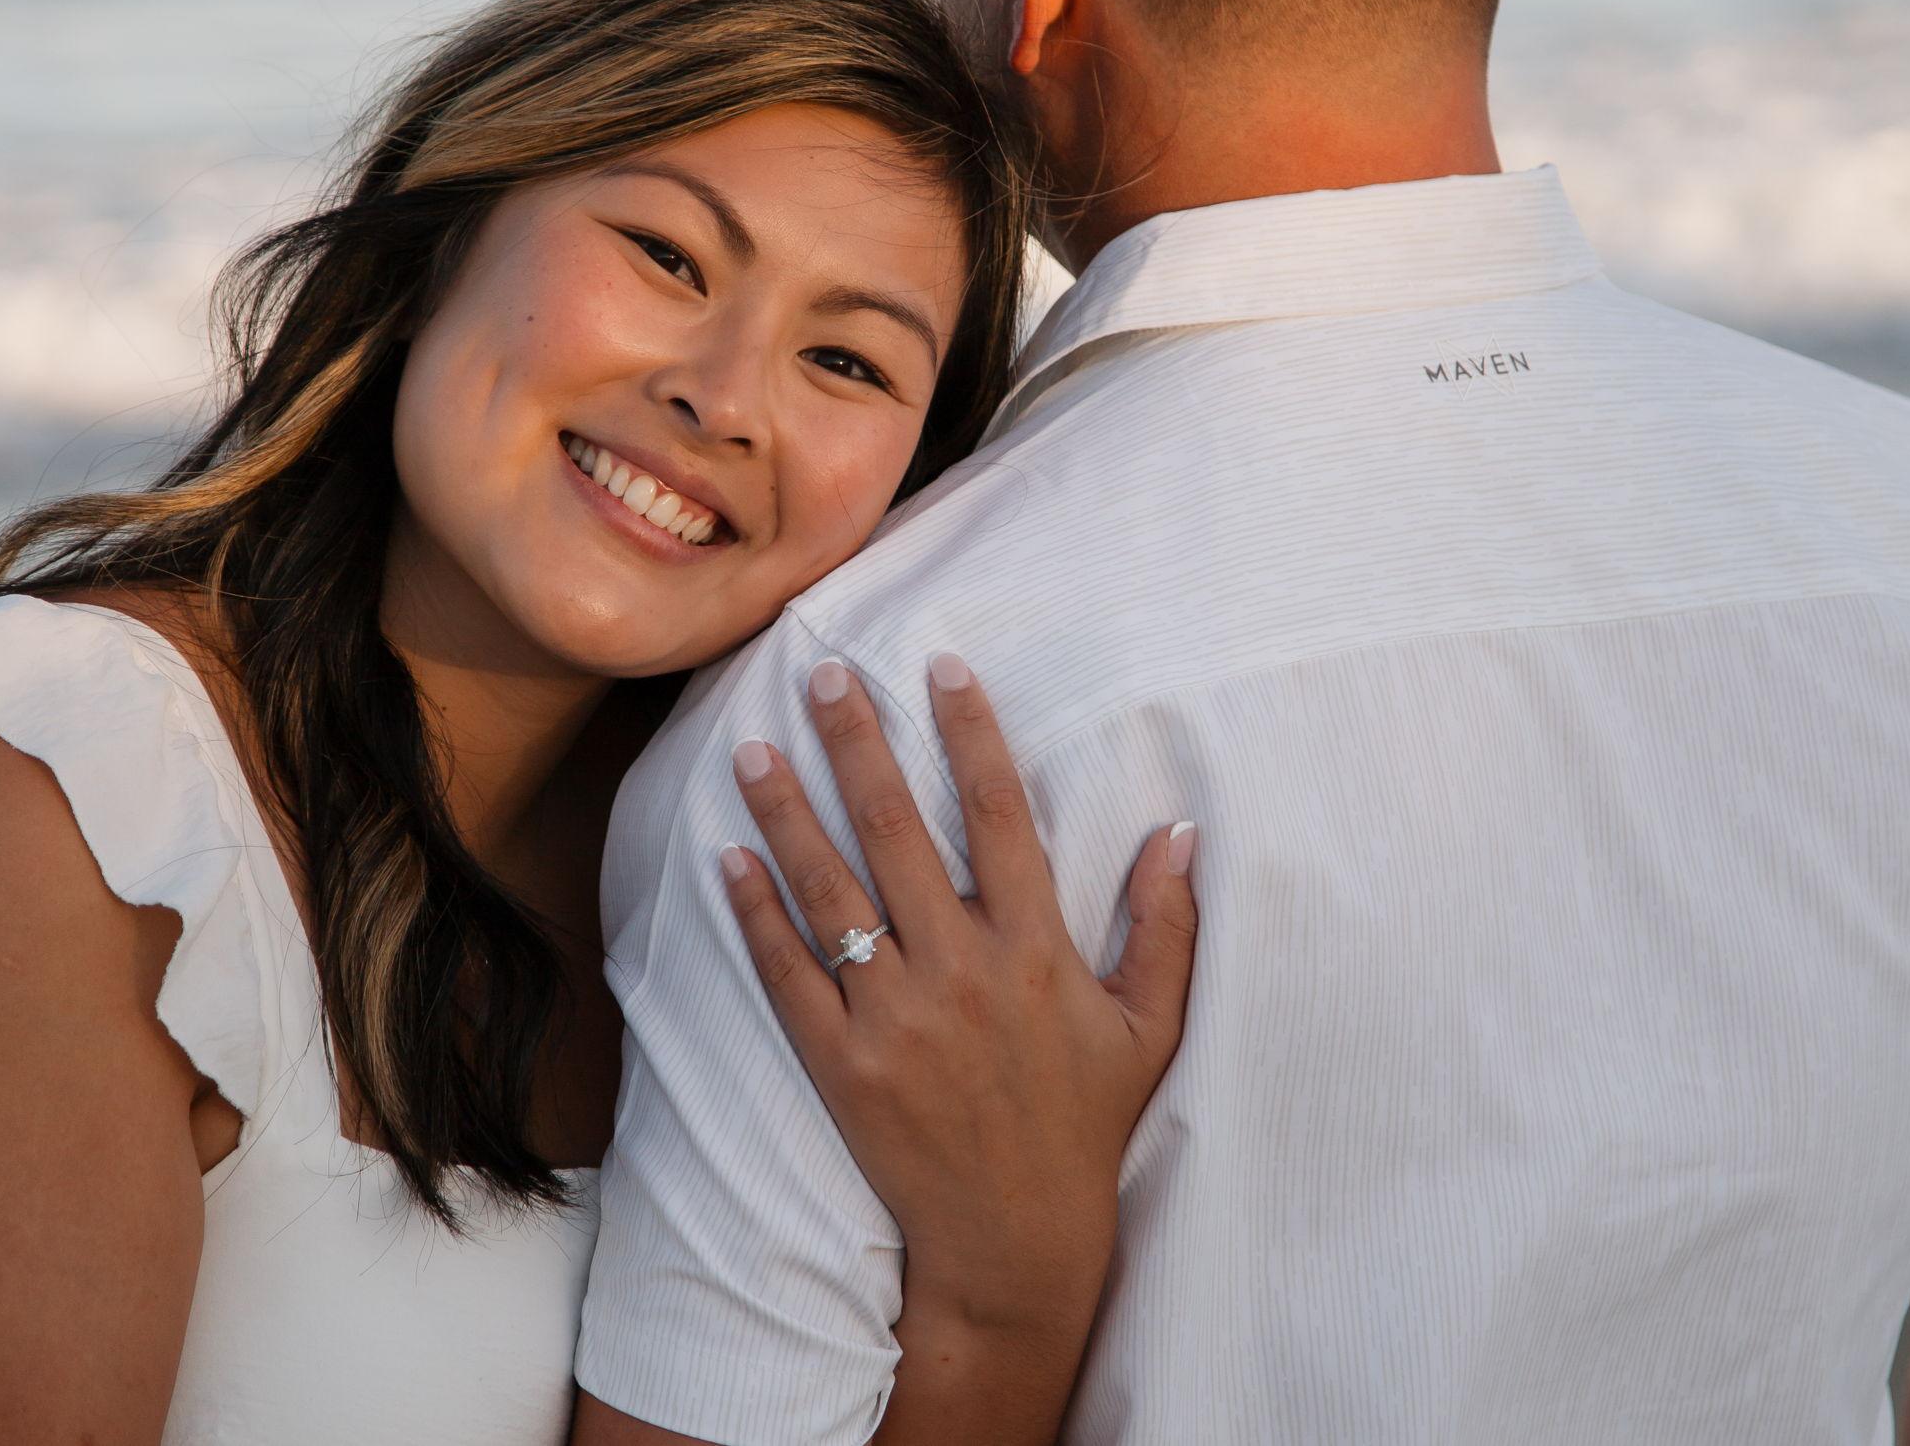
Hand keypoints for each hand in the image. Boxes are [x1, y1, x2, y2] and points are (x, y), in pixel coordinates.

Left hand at [720, 652, 1197, 1340]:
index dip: (969, 731)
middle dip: (856, 743)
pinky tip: (728, 856)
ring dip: (786, 811)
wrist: (1014, 1246)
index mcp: (1035, 950)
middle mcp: (960, 970)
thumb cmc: (1085, 1126)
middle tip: (822, 674)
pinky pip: (788, 975)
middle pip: (896, 829)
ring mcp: (894, 1018)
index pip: (997, 812)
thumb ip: (1165, 925)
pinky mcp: (841, 1065)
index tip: (940, 664)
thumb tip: (1181, 828)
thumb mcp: (1148, 1027)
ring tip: (752, 745)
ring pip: (829, 890)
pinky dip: (755, 914)